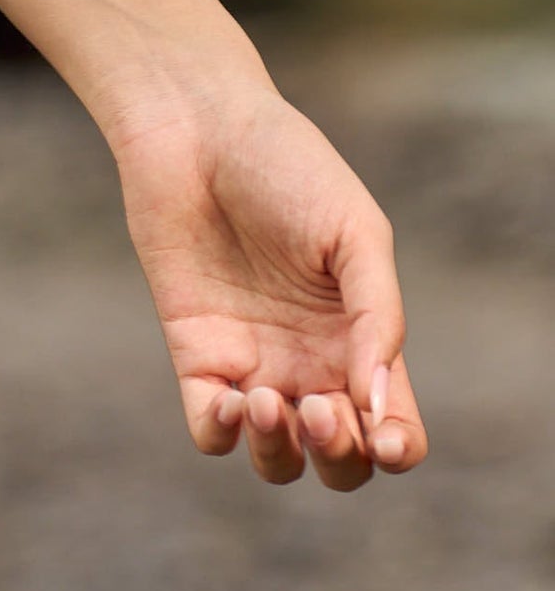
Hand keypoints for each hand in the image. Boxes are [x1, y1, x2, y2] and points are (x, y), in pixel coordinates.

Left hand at [111, 81, 427, 489]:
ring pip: (275, 459)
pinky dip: (223, 434)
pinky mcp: (195, 352)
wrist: (196, 130)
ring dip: (279, 453)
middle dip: (337, 456)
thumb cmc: (286, 165)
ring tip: (268, 400)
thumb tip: (379, 401)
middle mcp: (311, 361)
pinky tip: (231, 400)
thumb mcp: (355, 232)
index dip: (395, 447)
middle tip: (317, 405)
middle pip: (338, 460)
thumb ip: (379, 315)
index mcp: (362, 336)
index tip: (380, 434)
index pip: (393, 425)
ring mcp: (253, 361)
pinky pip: (209, 430)